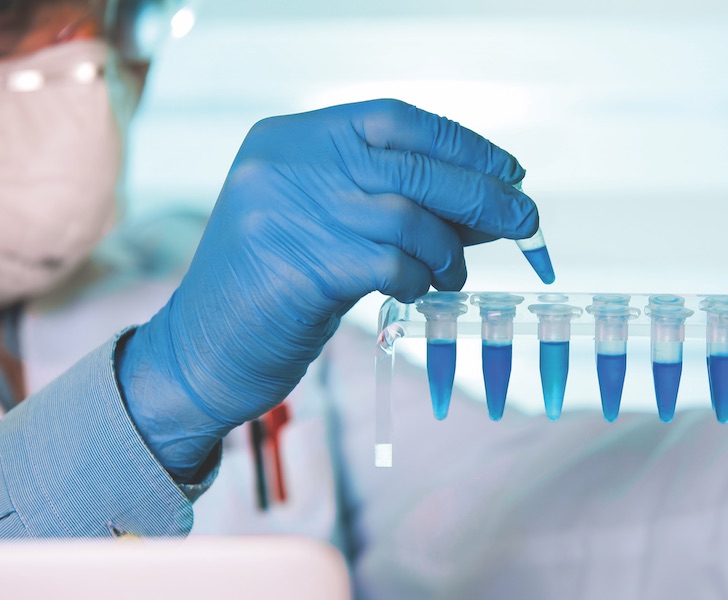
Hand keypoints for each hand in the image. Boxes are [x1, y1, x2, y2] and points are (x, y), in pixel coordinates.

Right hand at [118, 100, 538, 477]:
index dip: (462, 144)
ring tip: (453, 277)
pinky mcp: (301, 267)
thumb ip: (396, 202)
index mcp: (291, 137)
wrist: (200, 353)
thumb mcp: (328, 224)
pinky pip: (395, 264)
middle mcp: (288, 163)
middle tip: (527, 221)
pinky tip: (419, 293)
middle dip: (484, 196)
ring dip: (452, 252)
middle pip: (415, 166)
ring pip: (412, 218)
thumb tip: (491, 199)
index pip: (396, 118)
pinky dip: (420, 280)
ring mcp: (290, 212)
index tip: (510, 171)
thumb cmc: (274, 288)